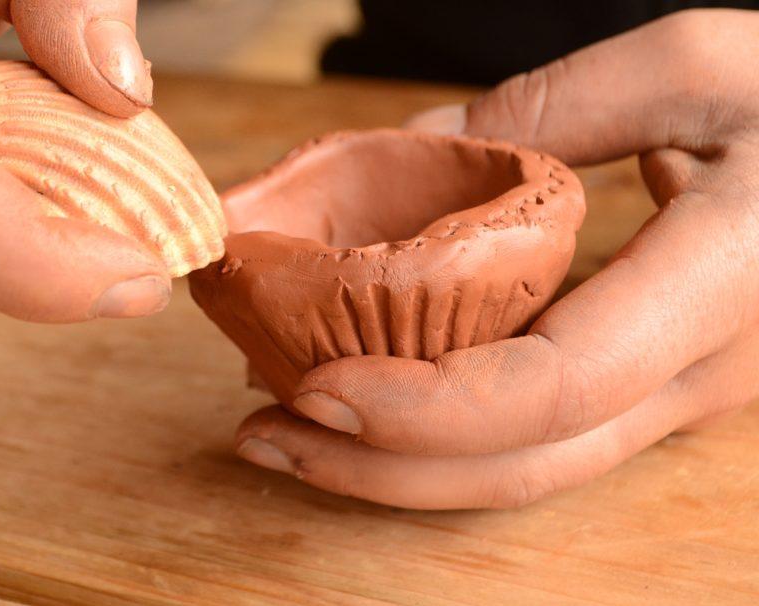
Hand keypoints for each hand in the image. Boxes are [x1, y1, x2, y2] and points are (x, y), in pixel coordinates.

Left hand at [235, 9, 758, 508]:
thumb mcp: (700, 65)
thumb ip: (555, 105)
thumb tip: (425, 142)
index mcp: (720, 289)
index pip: (553, 389)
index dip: (425, 408)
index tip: (312, 388)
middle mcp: (699, 373)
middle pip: (521, 461)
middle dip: (377, 463)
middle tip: (260, 434)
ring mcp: (680, 393)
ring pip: (527, 465)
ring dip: (398, 460)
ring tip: (289, 427)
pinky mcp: (656, 384)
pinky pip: (540, 432)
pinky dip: (444, 429)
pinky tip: (370, 398)